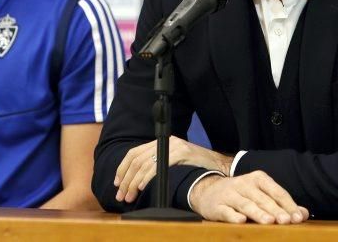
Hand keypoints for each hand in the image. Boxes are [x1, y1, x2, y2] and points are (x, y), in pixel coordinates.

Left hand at [114, 136, 232, 202]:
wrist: (220, 165)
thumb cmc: (197, 168)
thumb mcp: (175, 163)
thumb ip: (159, 165)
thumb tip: (137, 180)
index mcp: (161, 142)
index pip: (134, 153)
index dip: (122, 168)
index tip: (117, 183)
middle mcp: (166, 141)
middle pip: (136, 159)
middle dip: (125, 179)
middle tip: (121, 195)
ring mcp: (174, 146)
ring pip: (144, 164)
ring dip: (133, 183)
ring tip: (129, 196)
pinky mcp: (181, 153)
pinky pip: (158, 166)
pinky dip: (147, 178)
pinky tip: (142, 188)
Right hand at [189, 171, 308, 223]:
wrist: (207, 191)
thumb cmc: (241, 194)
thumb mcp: (261, 194)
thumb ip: (282, 204)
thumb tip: (304, 214)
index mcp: (257, 179)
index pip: (276, 191)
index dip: (288, 204)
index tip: (299, 217)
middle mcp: (243, 184)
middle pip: (262, 199)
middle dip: (275, 210)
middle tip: (287, 221)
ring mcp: (229, 195)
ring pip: (246, 204)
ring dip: (258, 213)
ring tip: (269, 222)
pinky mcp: (217, 206)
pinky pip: (226, 211)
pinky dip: (233, 216)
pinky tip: (241, 221)